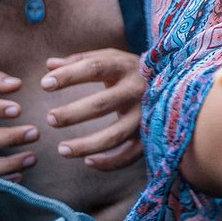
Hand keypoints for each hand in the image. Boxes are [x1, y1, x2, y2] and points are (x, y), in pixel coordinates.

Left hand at [41, 47, 147, 171]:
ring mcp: (147, 115)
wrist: (177, 83)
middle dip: (73, 113)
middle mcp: (138, 90)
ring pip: (115, 135)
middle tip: (49, 119)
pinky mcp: (151, 135)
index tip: (44, 84)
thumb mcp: (111, 58)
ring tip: (61, 150)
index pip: (95, 67)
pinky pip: (130, 155)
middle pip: (102, 104)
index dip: (69, 76)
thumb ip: (80, 61)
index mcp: (125, 66)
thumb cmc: (131, 70)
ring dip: (87, 145)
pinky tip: (89, 162)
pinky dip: (109, 162)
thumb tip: (48, 65)